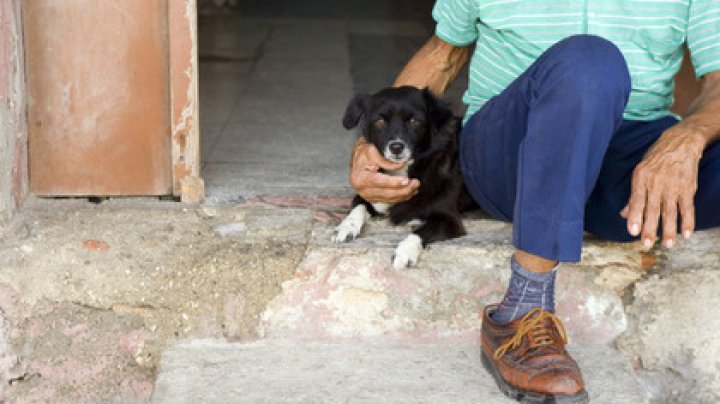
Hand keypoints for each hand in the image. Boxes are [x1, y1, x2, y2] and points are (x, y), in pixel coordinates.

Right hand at [349, 137, 419, 202]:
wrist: (357, 158)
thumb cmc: (363, 153)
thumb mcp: (371, 151)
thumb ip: (385, 160)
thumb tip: (400, 165)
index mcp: (360, 178)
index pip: (379, 182)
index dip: (394, 183)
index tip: (406, 180)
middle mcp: (363, 190)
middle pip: (386, 193)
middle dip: (403, 190)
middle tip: (415, 183)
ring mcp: (368, 196)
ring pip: (389, 199)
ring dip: (404, 195)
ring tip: (415, 187)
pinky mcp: (373, 198)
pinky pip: (388, 200)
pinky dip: (399, 197)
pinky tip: (408, 192)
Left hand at [620, 123, 705, 248]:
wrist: (681, 143)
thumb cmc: (656, 159)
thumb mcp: (640, 172)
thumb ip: (633, 195)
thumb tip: (623, 214)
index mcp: (641, 178)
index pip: (637, 201)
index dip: (635, 217)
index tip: (633, 232)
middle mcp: (656, 183)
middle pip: (653, 209)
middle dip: (650, 228)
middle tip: (647, 244)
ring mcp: (673, 186)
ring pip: (670, 211)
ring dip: (669, 229)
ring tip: (667, 245)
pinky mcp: (688, 187)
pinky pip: (688, 207)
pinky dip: (688, 221)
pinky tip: (686, 234)